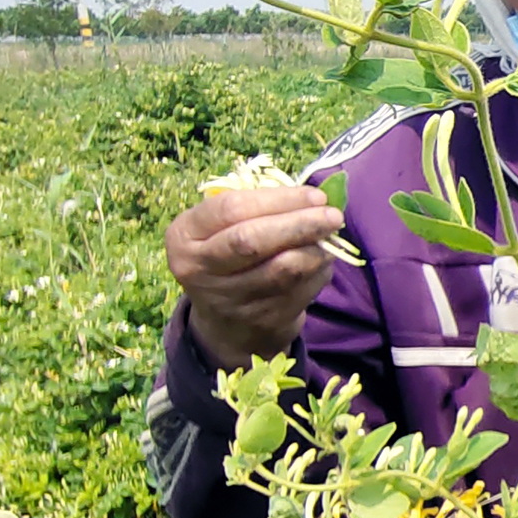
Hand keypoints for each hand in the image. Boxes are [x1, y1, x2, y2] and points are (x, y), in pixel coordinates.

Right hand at [167, 185, 346, 367]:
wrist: (226, 322)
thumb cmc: (229, 256)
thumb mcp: (222, 229)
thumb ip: (258, 209)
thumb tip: (315, 198)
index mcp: (184, 236)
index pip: (231, 210)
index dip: (278, 200)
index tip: (315, 195)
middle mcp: (199, 269)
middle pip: (252, 240)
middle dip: (299, 224)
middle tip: (334, 216)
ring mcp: (229, 300)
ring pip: (282, 269)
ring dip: (315, 250)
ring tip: (330, 237)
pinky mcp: (259, 320)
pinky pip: (299, 291)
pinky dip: (319, 272)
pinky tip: (322, 261)